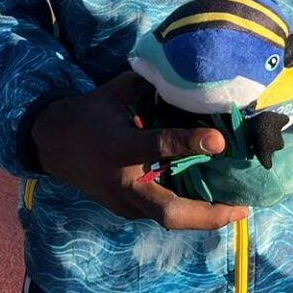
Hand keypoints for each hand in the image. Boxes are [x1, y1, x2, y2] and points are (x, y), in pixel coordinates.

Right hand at [29, 71, 247, 230]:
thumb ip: (153, 85)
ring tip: (238, 206)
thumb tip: (192, 74)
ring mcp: (123, 202)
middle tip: (241, 207)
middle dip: (207, 215)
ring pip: (168, 218)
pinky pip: (160, 212)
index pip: (158, 147)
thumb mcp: (117, 91)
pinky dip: (187, 208)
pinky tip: (212, 199)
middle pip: (169, 212)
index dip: (189, 143)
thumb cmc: (90, 112)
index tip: (220, 141)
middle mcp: (122, 182)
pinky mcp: (125, 210)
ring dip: (204, 216)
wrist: (50, 145)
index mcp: (119, 146)